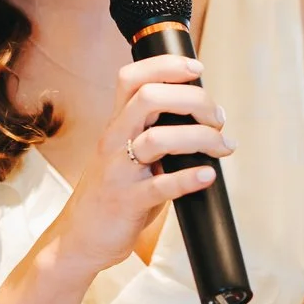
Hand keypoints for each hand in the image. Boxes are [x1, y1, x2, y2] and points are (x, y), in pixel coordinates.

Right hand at [45, 51, 232, 278]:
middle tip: (217, 117)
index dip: (165, 66)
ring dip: (200, 138)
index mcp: (116, 125)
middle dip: (193, 99)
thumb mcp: (128, 154)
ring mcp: (118, 171)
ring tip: (223, 147)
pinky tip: (208, 175)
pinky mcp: (127, 202)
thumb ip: (157, 133)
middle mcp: (114, 141)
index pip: (131, 78)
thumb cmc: (115, 194)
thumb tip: (207, 115)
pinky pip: (161, 186)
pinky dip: (189, 178)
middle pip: (149, 98)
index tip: (196, 68)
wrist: (80, 238)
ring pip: (158, 139)